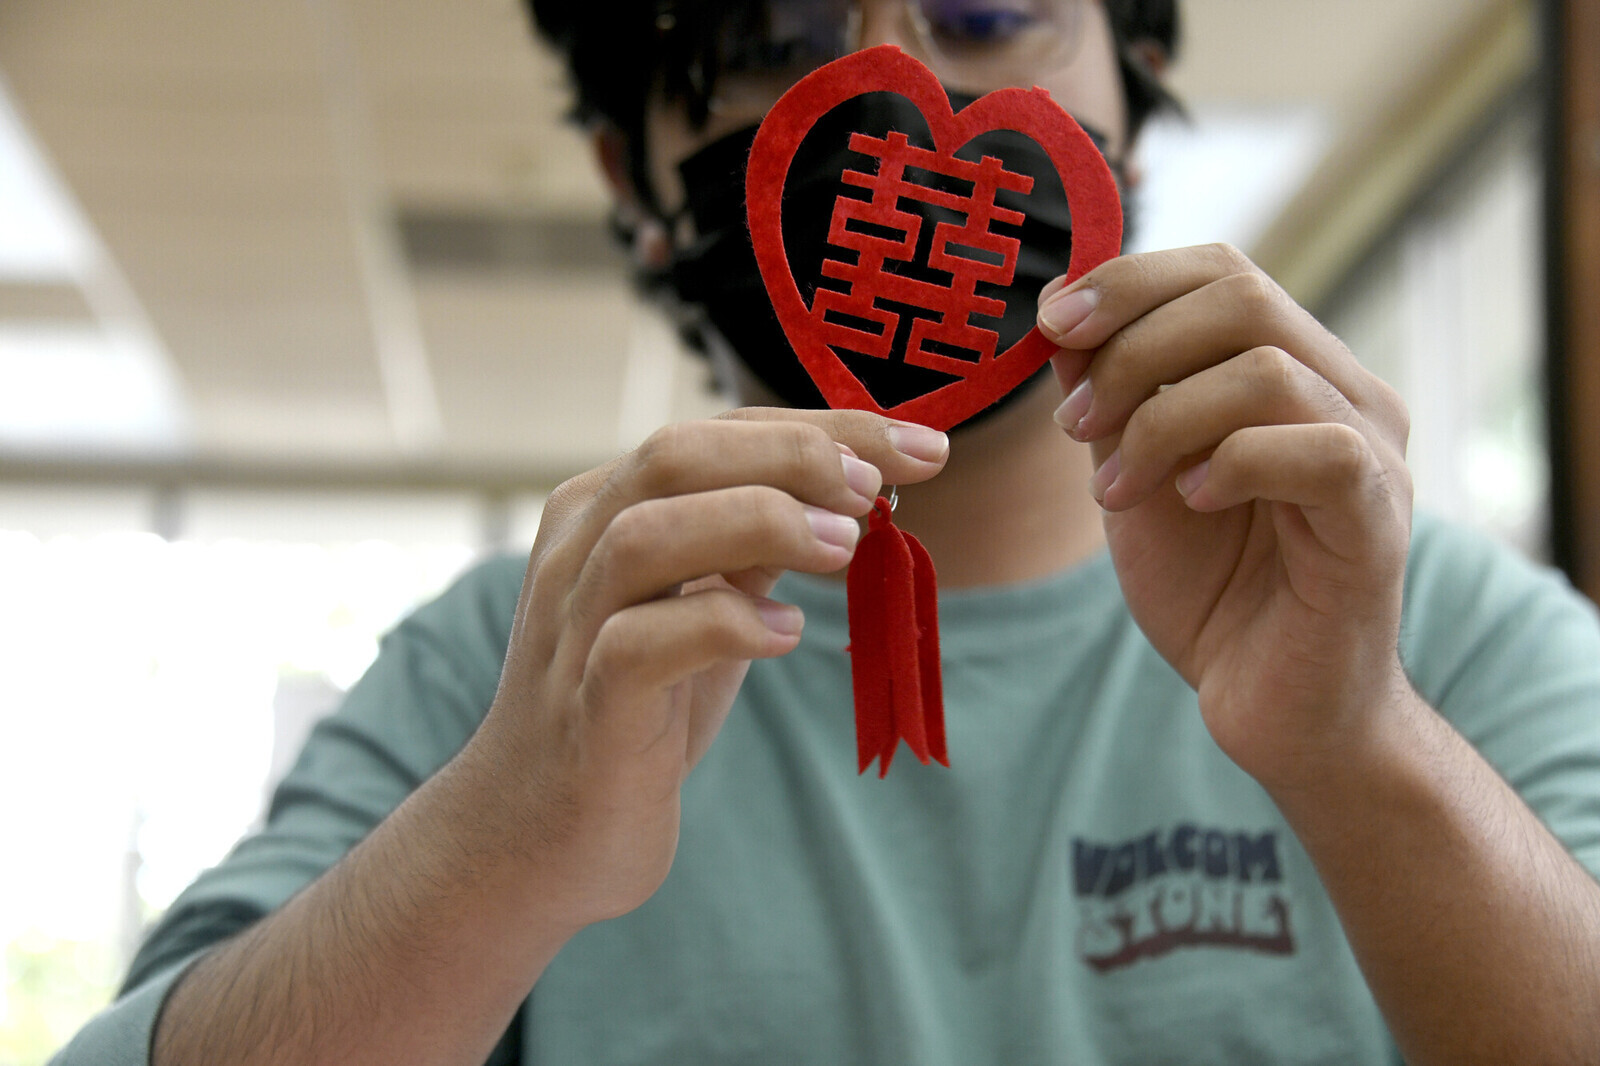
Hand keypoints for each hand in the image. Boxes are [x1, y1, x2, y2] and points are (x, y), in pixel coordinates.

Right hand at [470, 408, 947, 928]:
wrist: (535, 831)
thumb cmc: (635, 705)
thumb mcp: (701, 600)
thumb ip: (754, 541)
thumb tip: (860, 484)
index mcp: (604, 506)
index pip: (717, 431)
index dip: (825, 428)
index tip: (920, 447)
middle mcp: (576, 550)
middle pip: (675, 456)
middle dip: (791, 457)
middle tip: (874, 491)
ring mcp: (571, 627)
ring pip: (645, 536)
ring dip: (758, 524)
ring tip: (844, 547)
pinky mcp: (585, 707)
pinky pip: (638, 644)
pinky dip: (721, 627)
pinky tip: (784, 635)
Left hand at [1037, 244, 1412, 789]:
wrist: (1274, 709)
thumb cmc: (1213, 592)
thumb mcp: (1133, 477)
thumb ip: (1108, 399)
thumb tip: (1058, 318)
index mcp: (1292, 369)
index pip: (1221, 270)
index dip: (1128, 281)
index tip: (1050, 326)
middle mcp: (1345, 393)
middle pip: (1243, 296)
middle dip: (1131, 347)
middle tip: (1073, 425)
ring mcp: (1372, 452)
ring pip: (1267, 369)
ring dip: (1161, 420)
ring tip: (1113, 490)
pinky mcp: (1377, 519)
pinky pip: (1316, 450)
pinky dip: (1230, 464)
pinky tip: (1188, 504)